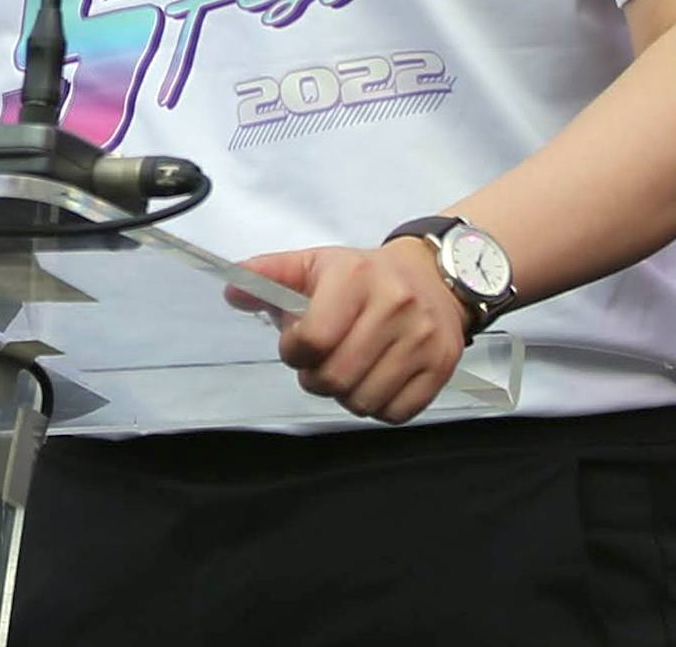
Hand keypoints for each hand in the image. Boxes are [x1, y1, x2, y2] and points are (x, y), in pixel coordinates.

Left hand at [235, 241, 468, 424]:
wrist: (430, 277)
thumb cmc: (362, 277)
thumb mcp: (313, 264)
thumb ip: (268, 275)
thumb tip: (233, 290)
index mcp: (354, 277)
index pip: (313, 339)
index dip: (295, 353)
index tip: (297, 346)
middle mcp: (394, 305)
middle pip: (337, 377)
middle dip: (317, 378)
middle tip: (320, 364)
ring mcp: (422, 338)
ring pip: (364, 401)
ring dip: (346, 395)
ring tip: (348, 370)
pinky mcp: (442, 365)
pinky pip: (396, 413)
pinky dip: (378, 406)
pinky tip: (374, 380)